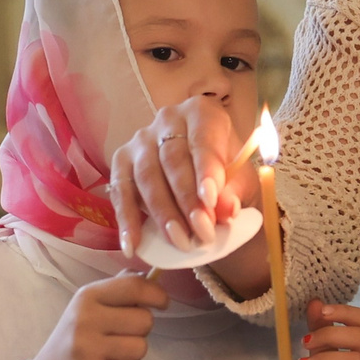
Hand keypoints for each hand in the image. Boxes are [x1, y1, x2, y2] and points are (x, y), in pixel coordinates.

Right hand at [18, 274, 168, 359]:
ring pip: (140, 348)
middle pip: (144, 320)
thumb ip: (121, 288)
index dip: (156, 294)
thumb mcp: (92, 305)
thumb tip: (151, 276)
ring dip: (133, 354)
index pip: (134, 286)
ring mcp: (86, 348)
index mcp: (87, 296)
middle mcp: (85, 318)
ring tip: (112, 355)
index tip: (161, 303)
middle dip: (140, 330)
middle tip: (120, 336)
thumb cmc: (78, 336)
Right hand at [109, 94, 260, 258]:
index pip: (203, 140)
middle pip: (172, 160)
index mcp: (202, 113)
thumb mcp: (239, 179)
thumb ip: (233, 191)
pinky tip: (133, 245)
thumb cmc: (223, 171)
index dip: (206, 171)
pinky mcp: (121, 161)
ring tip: (179, 242)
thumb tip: (225, 209)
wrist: (201, 173)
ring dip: (162, 213)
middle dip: (187, 200)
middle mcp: (167, 119)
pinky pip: (120, 192)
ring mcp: (140, 140)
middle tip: (202, 233)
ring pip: (146, 177)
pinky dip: (126, 221)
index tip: (210, 201)